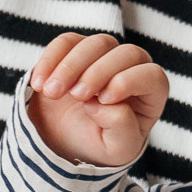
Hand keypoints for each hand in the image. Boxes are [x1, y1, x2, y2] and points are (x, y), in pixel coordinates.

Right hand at [26, 33, 167, 166]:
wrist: (67, 143)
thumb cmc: (100, 145)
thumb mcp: (117, 148)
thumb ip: (121, 128)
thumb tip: (101, 104)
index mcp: (150, 92)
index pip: (151, 75)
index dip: (129, 82)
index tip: (103, 99)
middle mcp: (131, 68)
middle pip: (125, 53)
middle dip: (98, 72)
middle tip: (76, 96)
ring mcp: (103, 56)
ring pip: (94, 43)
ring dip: (71, 66)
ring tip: (52, 93)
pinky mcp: (75, 50)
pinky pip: (65, 42)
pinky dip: (50, 60)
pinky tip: (40, 84)